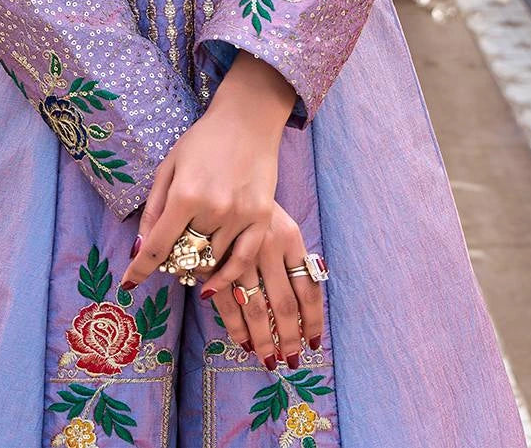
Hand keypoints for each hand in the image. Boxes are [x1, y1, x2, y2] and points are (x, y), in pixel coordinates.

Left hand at [117, 93, 280, 304]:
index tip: (128, 283)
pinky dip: (225, 277)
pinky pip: (242, 260)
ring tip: (192, 255)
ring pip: (211, 261)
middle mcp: (212, 209)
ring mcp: (240, 215)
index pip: (157, 246)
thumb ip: (154, 208)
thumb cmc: (202, 140)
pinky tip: (211, 285)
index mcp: (184, 194)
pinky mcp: (262, 217)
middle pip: (185, 256)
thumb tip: (139, 248)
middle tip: (169, 255)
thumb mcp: (168, 167)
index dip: (140, 268)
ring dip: (196, 265)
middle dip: (172, 261)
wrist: (247, 119)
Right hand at [204, 199, 324, 368]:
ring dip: (264, 339)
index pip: (310, 289)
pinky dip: (236, 326)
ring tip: (269, 360)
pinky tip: (243, 343)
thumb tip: (305, 301)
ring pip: (258, 307)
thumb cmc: (253, 201)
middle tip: (291, 361)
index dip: (313, 321)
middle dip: (289, 338)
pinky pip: (229, 302)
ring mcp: (241, 253)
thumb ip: (292, 256)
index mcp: (291, 236)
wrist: (220, 168)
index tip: (314, 344)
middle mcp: (269, 246)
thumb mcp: (280, 221)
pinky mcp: (216, 260)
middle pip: (286, 305)